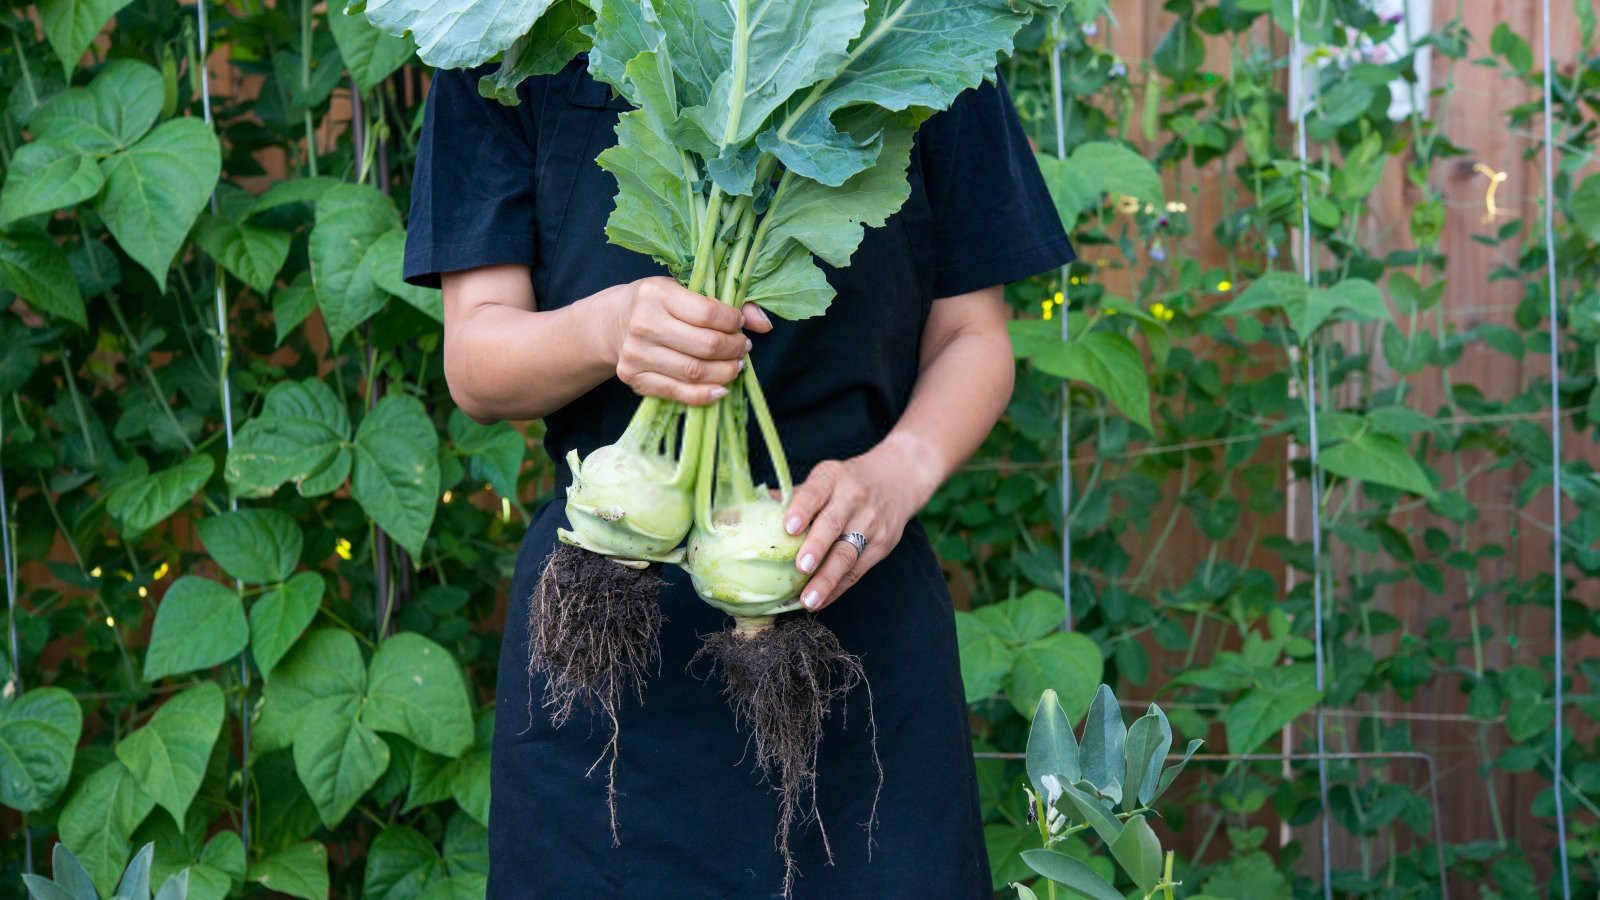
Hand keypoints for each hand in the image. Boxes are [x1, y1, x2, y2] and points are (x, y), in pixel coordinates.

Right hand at [612, 276, 771, 404]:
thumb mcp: (685, 290)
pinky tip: (721, 388)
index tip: (740, 326)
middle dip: (734, 349)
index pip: (708, 313)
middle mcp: (644, 324)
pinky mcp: (634, 378)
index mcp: (657, 293)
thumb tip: (764, 324)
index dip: (733, 323)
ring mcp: (636, 354)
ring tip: (735, 366)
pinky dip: (705, 394)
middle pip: (705, 346)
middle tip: (743, 348)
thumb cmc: (658, 304)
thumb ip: (726, 304)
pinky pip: (678, 392)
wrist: (614, 323)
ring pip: (694, 372)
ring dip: (725, 372)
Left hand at [782, 437, 941, 610]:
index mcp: (832, 477)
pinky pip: (857, 570)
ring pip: (847, 554)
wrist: (898, 479)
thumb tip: (746, 514)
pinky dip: (837, 588)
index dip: (802, 509)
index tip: (789, 527)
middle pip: (832, 525)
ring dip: (827, 579)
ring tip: (808, 600)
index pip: (815, 492)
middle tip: (800, 567)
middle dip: (816, 548)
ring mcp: (871, 522)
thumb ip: (793, 498)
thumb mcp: (824, 478)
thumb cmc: (847, 482)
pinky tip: (820, 601)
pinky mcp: (882, 544)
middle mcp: (853, 498)